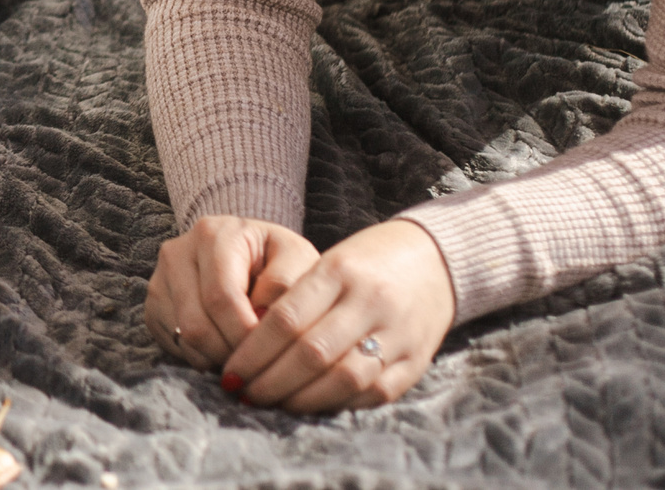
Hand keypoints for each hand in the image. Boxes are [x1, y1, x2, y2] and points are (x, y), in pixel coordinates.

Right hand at [147, 215, 318, 372]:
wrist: (245, 251)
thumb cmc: (274, 257)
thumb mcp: (294, 257)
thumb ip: (286, 282)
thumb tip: (262, 319)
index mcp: (213, 235)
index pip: (222, 297)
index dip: (246, 335)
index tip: (272, 354)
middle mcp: (177, 252)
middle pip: (197, 324)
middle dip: (232, 354)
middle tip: (259, 366)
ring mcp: (160, 279)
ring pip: (184, 338)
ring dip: (218, 359)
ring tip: (245, 357)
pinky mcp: (153, 305)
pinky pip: (174, 345)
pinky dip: (202, 358)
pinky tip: (225, 349)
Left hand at [221, 219, 455, 412]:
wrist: (434, 260)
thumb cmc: (364, 262)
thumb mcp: (328, 264)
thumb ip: (294, 299)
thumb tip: (246, 345)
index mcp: (340, 270)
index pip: (287, 319)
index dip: (252, 351)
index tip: (229, 371)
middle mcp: (371, 301)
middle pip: (312, 353)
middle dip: (270, 380)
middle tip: (242, 391)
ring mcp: (399, 334)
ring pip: (343, 378)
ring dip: (300, 399)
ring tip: (271, 402)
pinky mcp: (416, 361)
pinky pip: (374, 393)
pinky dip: (337, 403)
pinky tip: (310, 405)